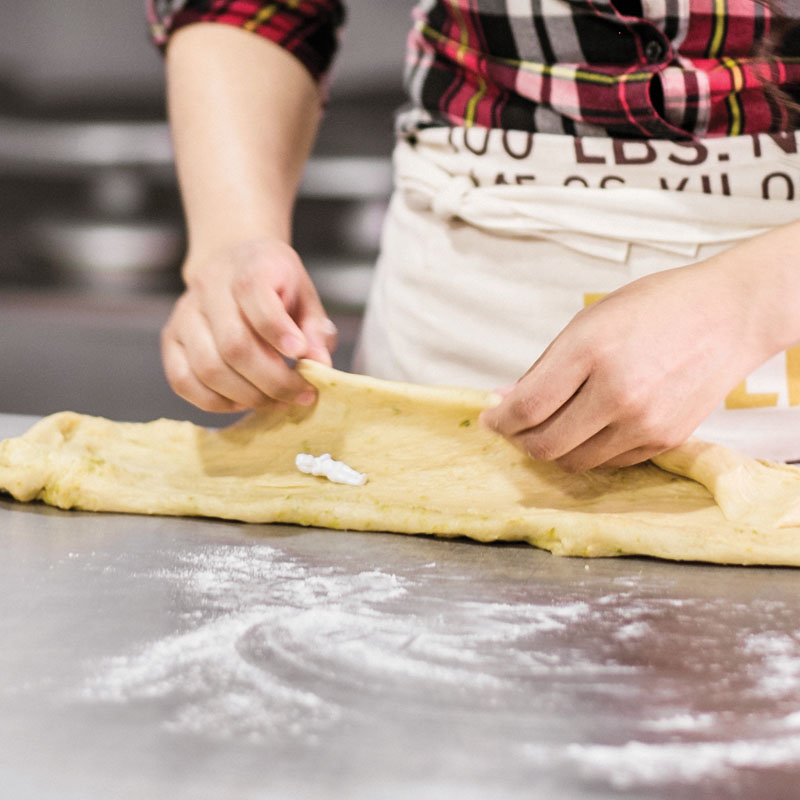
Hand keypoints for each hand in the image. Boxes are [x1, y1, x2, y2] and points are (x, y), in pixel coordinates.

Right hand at [161, 237, 336, 412]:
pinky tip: (243, 402)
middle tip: (299, 394)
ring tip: (277, 402)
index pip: (252, 294)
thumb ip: (315, 330)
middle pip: (234, 344)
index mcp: (249, 266)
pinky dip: (216, 402)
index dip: (277, 331)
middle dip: (272, 380)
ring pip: (208, 368)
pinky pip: (183, 381)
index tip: (300, 355)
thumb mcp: (305, 297)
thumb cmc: (277, 286)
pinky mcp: (170, 339)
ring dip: (247, 396)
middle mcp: (209, 286)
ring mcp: (184, 314)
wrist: (236, 265)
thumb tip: (320, 365)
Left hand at [480, 259, 770, 471]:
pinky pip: (609, 462)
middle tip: (514, 428)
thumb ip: (545, 367)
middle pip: (546, 445)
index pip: (527, 407)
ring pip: (575, 462)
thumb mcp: (589, 321)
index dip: (499, 420)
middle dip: (519, 441)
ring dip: (553, 449)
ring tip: (551, 426)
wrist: (730, 314)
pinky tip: (588, 428)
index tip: (490, 417)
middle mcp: (618, 393)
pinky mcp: (667, 439)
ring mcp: (645, 421)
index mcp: (591, 352)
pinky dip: (588, 451)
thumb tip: (506, 401)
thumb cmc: (656, 307)